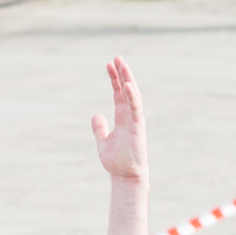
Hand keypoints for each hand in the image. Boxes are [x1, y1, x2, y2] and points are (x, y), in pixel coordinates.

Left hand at [93, 56, 147, 179]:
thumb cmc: (117, 162)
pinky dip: (132, 96)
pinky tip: (127, 84)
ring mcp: (135, 121)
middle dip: (122, 74)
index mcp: (122, 119)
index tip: (109, 65)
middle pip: (127, 90)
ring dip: (128, 79)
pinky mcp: (138, 127)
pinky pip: (136, 108)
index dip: (114, 79)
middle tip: (117, 57)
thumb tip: (96, 116)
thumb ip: (99, 128)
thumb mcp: (103, 142)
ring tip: (122, 64)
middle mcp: (130, 117)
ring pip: (133, 95)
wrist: (126, 177)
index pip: (118, 94)